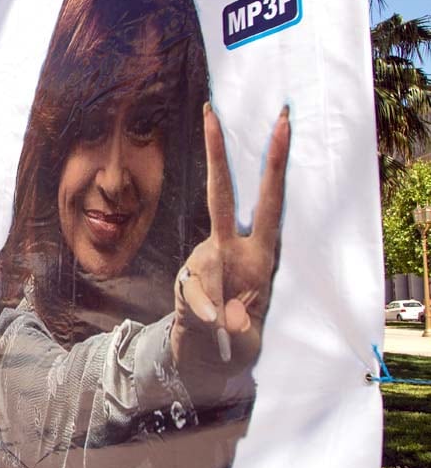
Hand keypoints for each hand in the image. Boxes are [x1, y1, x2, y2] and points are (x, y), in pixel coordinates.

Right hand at [172, 104, 290, 390]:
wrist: (208, 358)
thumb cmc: (238, 339)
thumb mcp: (249, 337)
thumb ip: (240, 326)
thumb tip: (227, 319)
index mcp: (261, 252)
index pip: (268, 201)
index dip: (274, 164)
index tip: (281, 123)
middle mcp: (230, 247)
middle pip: (220, 193)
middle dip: (217, 151)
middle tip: (211, 110)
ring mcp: (206, 259)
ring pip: (203, 263)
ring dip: (212, 299)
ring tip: (221, 326)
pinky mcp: (186, 277)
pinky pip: (191, 293)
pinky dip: (201, 311)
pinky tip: (211, 326)